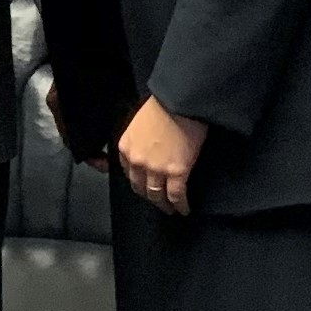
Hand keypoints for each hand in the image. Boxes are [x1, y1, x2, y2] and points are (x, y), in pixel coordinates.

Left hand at [113, 97, 207, 217]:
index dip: (138, 181)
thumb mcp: (140, 122)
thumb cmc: (163, 105)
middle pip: (140, 187)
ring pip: (157, 195)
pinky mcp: (176, 173)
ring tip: (170, 209)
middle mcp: (137, 162)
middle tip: (157, 202)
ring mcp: (156, 169)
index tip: (144, 185)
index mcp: (126, 147)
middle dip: (149, 196)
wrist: (180, 101)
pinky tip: (184, 209)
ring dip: (164, 205)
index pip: (128, 172)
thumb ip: (140, 139)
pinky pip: (176, 195)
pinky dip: (180, 205)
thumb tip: (151, 148)